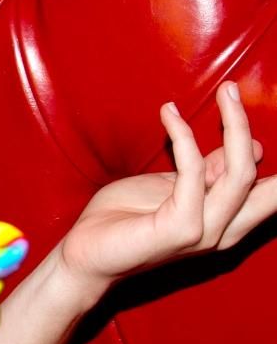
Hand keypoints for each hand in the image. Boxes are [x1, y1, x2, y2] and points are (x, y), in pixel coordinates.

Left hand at [59, 83, 276, 288]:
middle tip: (233, 89)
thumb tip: (250, 147)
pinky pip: (193, 173)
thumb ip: (209, 172)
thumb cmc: (126, 218)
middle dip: (251, 132)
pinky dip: (184, 136)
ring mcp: (204, 233)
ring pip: (240, 173)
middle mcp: (223, 231)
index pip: (270, 193)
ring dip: (234, 124)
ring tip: (224, 91)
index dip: (276, 170)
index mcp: (226, 221)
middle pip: (267, 183)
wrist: (85, 254)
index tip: (250, 113)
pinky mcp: (180, 229)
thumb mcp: (175, 186)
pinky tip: (169, 113)